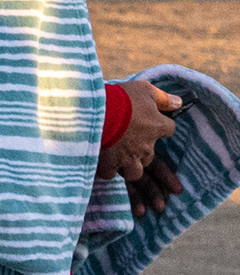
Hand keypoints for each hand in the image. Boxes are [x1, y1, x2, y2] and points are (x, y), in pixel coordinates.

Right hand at [113, 76, 187, 208]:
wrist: (93, 110)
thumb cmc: (120, 98)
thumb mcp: (144, 90)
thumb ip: (163, 99)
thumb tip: (180, 102)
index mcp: (157, 127)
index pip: (168, 129)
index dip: (163, 127)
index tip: (160, 126)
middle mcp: (146, 146)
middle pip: (154, 159)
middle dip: (156, 167)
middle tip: (170, 185)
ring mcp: (128, 158)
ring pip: (136, 173)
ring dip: (135, 175)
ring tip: (134, 181)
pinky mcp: (109, 164)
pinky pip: (111, 174)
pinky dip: (109, 174)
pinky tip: (107, 175)